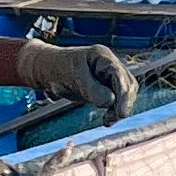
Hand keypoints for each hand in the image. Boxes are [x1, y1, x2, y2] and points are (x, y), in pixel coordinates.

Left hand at [16, 39, 138, 122]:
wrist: (47, 70)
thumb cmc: (57, 68)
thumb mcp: (73, 78)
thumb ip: (92, 90)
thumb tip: (111, 101)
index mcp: (102, 56)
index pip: (120, 74)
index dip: (124, 94)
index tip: (121, 113)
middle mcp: (109, 64)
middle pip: (128, 84)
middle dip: (124, 103)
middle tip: (112, 118)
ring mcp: (108, 75)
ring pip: (125, 93)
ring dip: (119, 108)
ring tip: (107, 120)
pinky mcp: (106, 87)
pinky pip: (117, 100)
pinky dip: (114, 110)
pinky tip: (107, 120)